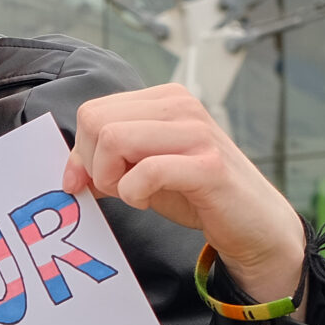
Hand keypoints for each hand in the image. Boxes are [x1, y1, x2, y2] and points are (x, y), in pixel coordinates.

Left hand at [61, 84, 304, 302]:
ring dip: (111, 178)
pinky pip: (146, 171)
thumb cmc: (196, 195)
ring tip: (133, 194)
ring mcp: (196, 132)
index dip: (81, 152)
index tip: (91, 181)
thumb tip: (71, 172)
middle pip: (96, 121)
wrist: (254, 225)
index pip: (93, 111)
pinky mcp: (208, 165)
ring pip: (114, 139)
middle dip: (93, 164)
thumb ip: (108, 163)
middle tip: (117, 188)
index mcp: (164, 100)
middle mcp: (181, 106)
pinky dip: (133, 193)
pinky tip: (147, 200)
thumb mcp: (144, 172)